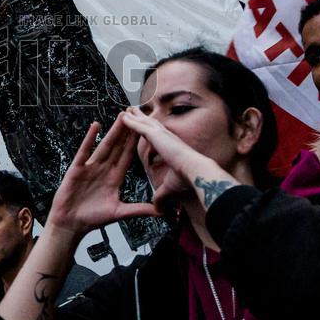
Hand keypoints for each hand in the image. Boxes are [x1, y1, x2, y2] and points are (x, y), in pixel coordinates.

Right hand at [46, 114, 156, 237]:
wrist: (71, 225)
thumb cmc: (92, 219)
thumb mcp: (119, 213)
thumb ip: (140, 210)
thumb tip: (161, 212)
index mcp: (115, 178)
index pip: (128, 156)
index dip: (136, 143)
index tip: (145, 129)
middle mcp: (104, 169)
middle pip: (118, 147)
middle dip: (127, 131)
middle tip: (135, 114)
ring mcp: (91, 167)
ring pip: (105, 146)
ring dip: (113, 131)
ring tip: (121, 116)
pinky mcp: (77, 169)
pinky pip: (85, 151)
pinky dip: (90, 138)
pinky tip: (95, 126)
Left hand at [121, 109, 235, 214]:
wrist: (196, 173)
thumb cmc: (189, 180)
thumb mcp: (170, 189)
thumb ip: (161, 197)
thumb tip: (158, 210)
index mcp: (170, 147)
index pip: (156, 138)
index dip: (150, 131)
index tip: (146, 127)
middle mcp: (166, 138)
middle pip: (150, 125)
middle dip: (141, 118)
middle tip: (133, 111)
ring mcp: (161, 135)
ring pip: (144, 123)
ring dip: (134, 116)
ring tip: (127, 110)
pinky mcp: (156, 136)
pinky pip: (139, 126)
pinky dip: (131, 121)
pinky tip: (124, 117)